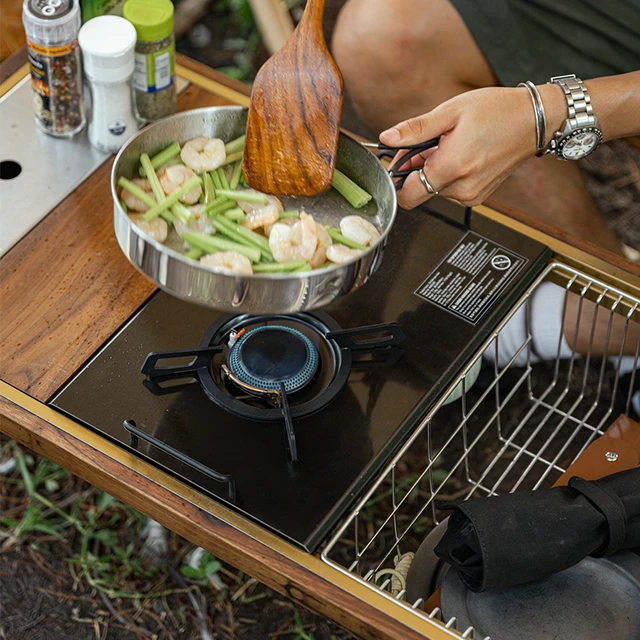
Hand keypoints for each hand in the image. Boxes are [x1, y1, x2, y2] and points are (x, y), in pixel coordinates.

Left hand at [380, 84, 564, 208]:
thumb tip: (387, 138)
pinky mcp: (478, 196)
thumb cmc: (497, 111)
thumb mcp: (451, 111)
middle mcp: (461, 189)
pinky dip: (449, 174)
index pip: (407, 196)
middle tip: (431, 143)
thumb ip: (415, 129)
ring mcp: (471, 195)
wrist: (534, 120)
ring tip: (452, 144)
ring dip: (435, 169)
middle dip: (418, 169)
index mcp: (452, 168)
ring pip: (435, 190)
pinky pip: (451, 190)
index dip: (398, 178)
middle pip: (420, 190)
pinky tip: (462, 154)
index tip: (401, 161)